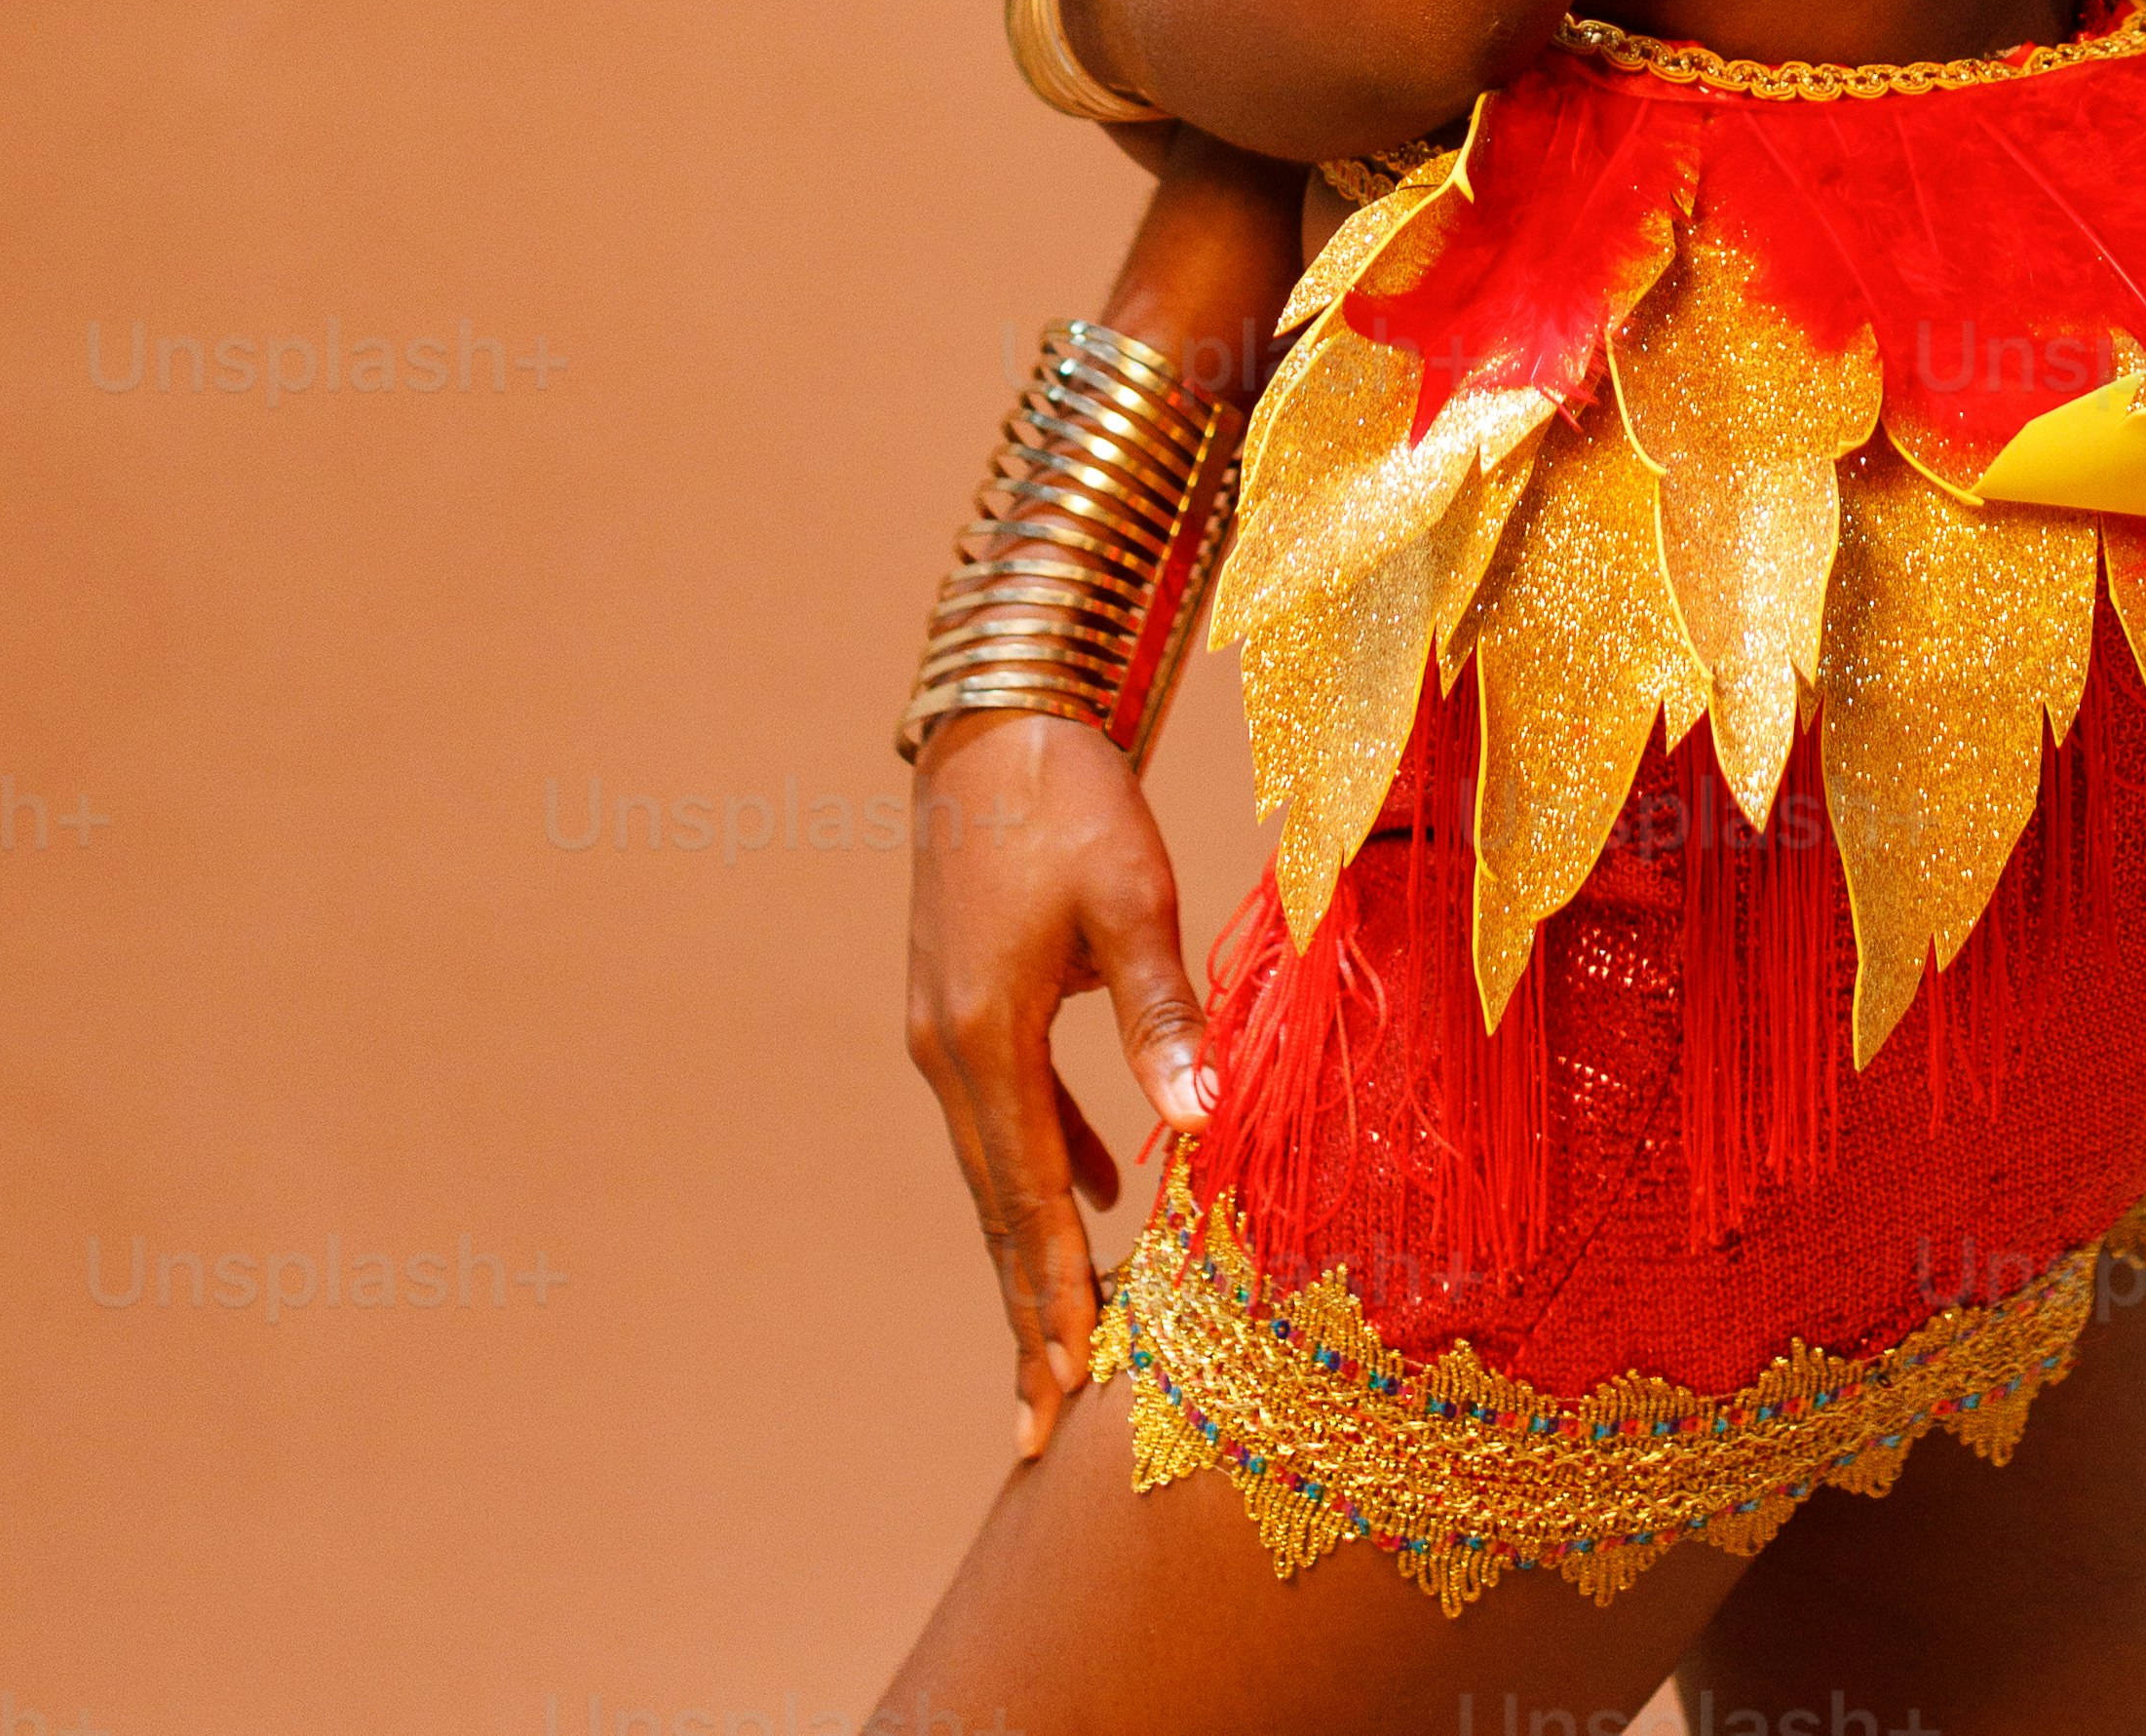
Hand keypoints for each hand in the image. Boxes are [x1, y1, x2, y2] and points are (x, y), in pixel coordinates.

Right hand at [903, 706, 1214, 1462]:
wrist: (992, 719)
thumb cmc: (1067, 796)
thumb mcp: (1129, 897)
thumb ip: (1162, 1014)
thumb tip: (1199, 1126)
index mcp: (983, 1038)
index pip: (1027, 1200)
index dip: (1050, 1297)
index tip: (1063, 1389)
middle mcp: (949, 1051)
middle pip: (997, 1209)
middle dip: (1024, 1315)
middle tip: (1039, 1427)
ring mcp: (946, 1030)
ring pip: (998, 1168)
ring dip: (1029, 1253)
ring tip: (1060, 1343)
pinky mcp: (963, 1006)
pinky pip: (1006, 1115)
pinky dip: (1043, 1168)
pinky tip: (1092, 1195)